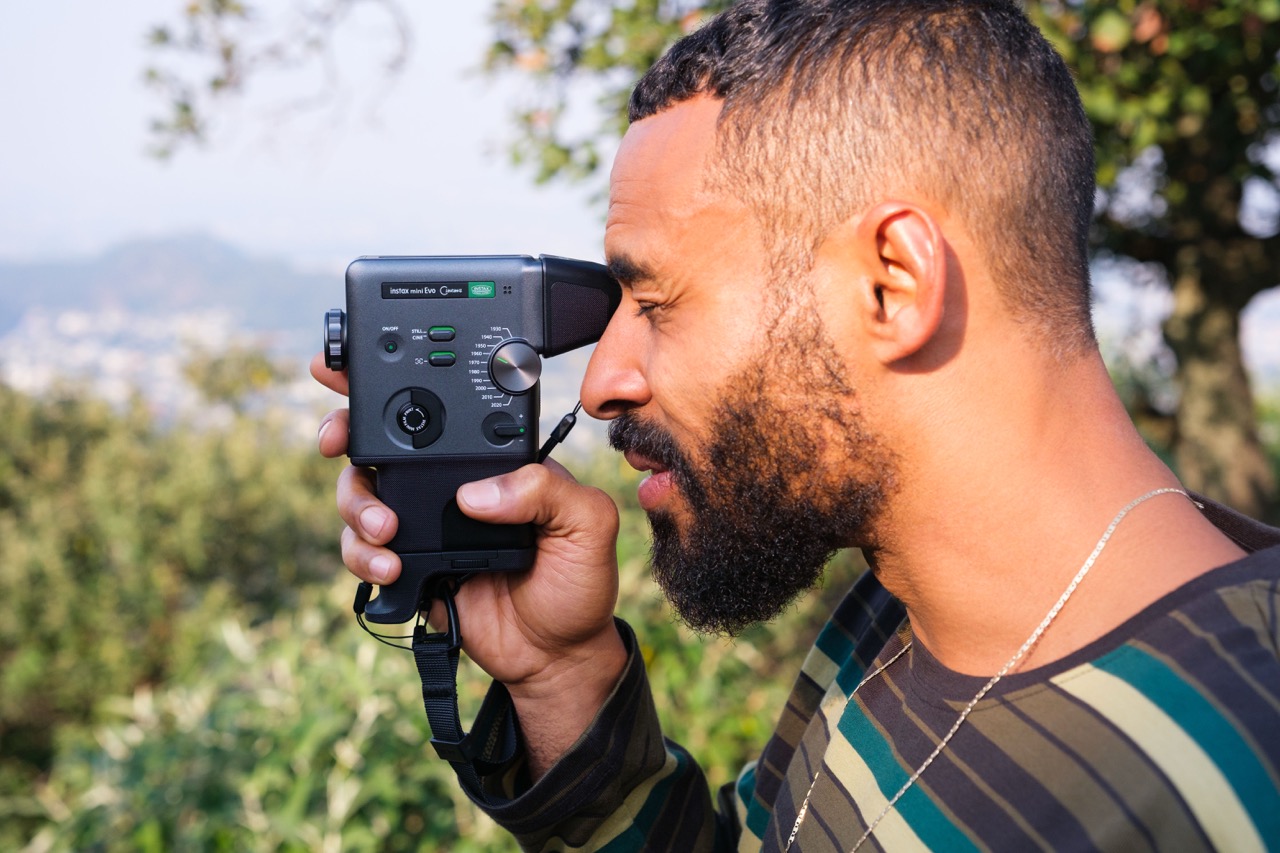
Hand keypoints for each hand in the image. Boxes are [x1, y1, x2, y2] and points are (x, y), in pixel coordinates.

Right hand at [310, 353, 626, 774]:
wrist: (557, 656)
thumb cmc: (579, 583)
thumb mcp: (588, 525)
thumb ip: (546, 492)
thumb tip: (477, 491)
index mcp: (493, 462)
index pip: (446, 414)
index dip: (401, 388)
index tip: (362, 378)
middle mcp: (452, 485)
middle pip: (382, 445)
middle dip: (345, 432)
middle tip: (337, 441)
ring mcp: (424, 524)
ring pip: (362, 494)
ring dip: (356, 505)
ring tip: (386, 532)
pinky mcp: (409, 566)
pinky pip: (363, 550)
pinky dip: (362, 555)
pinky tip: (389, 567)